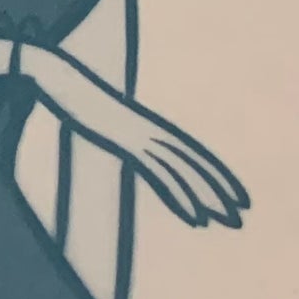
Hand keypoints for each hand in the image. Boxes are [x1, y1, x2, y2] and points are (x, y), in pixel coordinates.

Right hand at [25, 47, 247, 227]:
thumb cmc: (73, 94)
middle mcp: (151, 130)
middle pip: (195, 163)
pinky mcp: (128, 143)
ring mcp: (141, 136)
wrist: (57, 76)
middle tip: (241, 215)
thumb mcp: (98, 115)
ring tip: (228, 222)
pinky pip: (162, 175)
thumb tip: (119, 140)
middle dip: (220, 188)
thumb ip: (114, 128)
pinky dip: (182, 198)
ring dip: (209, 198)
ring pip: (185, 172)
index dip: (215, 172)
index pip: (191, 151)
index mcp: (147, 124)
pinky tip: (197, 219)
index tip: (235, 193)